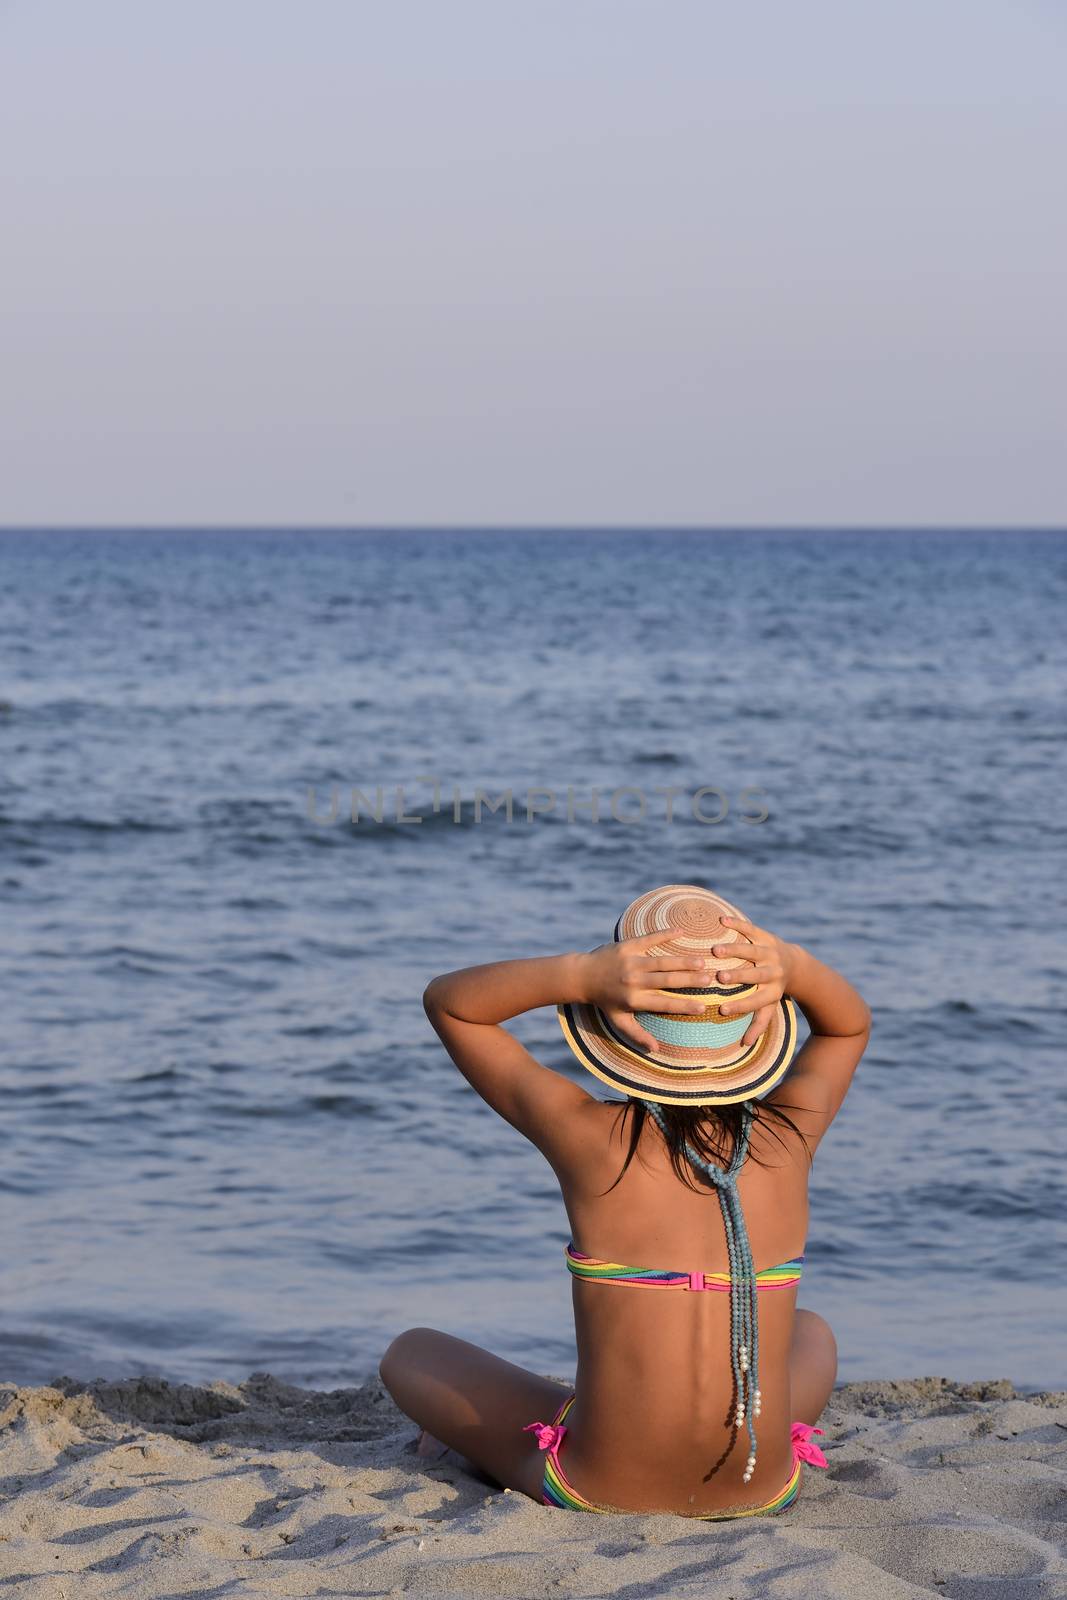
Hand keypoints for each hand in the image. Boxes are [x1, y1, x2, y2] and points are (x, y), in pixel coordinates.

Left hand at [578, 933, 709, 1052]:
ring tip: (702, 960)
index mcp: (634, 1001)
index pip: (664, 1004)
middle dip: (690, 980)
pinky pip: (648, 939)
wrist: (582, 976)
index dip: (684, 1006)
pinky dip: (665, 935)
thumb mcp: (618, 1021)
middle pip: (667, 981)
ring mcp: (630, 962)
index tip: (703, 1006)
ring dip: (683, 960)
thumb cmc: (604, 1001)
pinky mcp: (626, 946)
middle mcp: (633, 981)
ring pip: (662, 961)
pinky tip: (681, 932)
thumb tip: (656, 1050)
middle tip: (710, 978)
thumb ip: (637, 1034)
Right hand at [712, 915, 795, 1047]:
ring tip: (715, 949)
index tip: (721, 1009)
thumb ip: (758, 1024)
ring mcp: (771, 952)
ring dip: (735, 950)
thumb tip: (744, 1045)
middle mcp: (774, 972)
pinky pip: (752, 929)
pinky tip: (721, 920)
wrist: (796, 964)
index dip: (740, 1006)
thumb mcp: (771, 1007)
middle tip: (720, 977)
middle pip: (757, 975)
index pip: (756, 1001)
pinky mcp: (767, 937)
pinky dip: (738, 924)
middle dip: (739, 976)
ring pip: (753, 951)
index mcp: (773, 991)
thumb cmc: (774, 990)